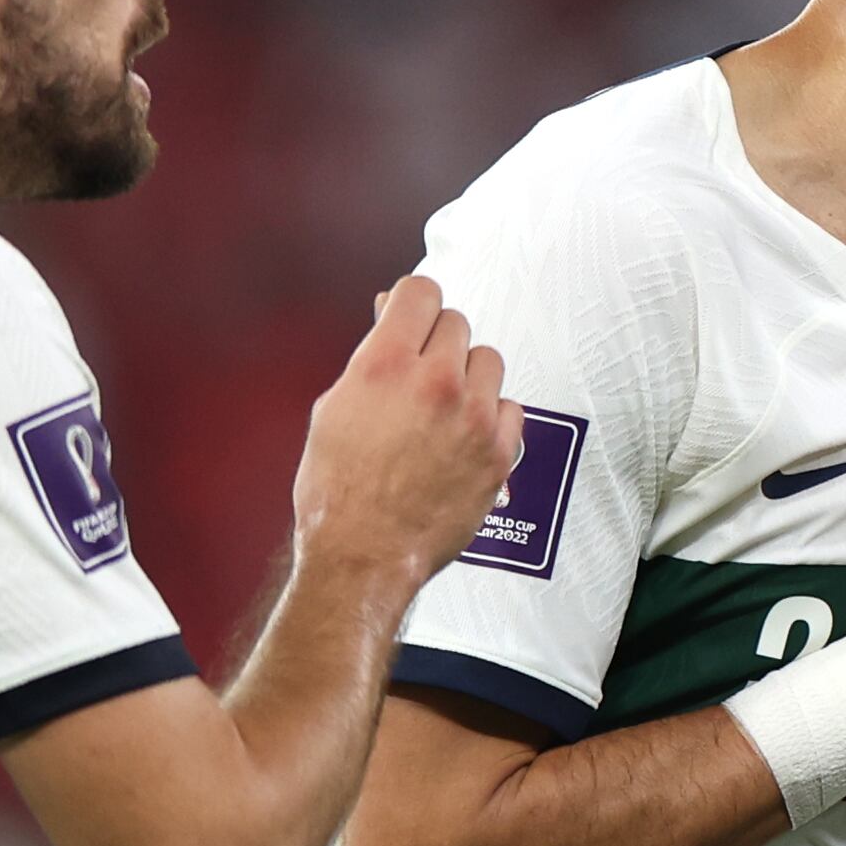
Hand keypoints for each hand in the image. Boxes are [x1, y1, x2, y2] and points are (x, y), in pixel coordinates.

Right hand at [294, 274, 523, 595]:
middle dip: (437, 341)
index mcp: (385, 365)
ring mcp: (473, 417)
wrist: (365, 553)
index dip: (414, 303)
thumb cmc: (339, 491)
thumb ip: (371, 358)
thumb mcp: (334, 409)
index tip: (412, 316)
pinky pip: (511, 406)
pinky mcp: (499, 450)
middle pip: (457, 323)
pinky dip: (493, 415)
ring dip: (468, 375)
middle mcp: (435, 383)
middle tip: (421, 370)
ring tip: (444, 406)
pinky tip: (465, 434)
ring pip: (488, 360)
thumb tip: (389, 320)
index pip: (422, 292)